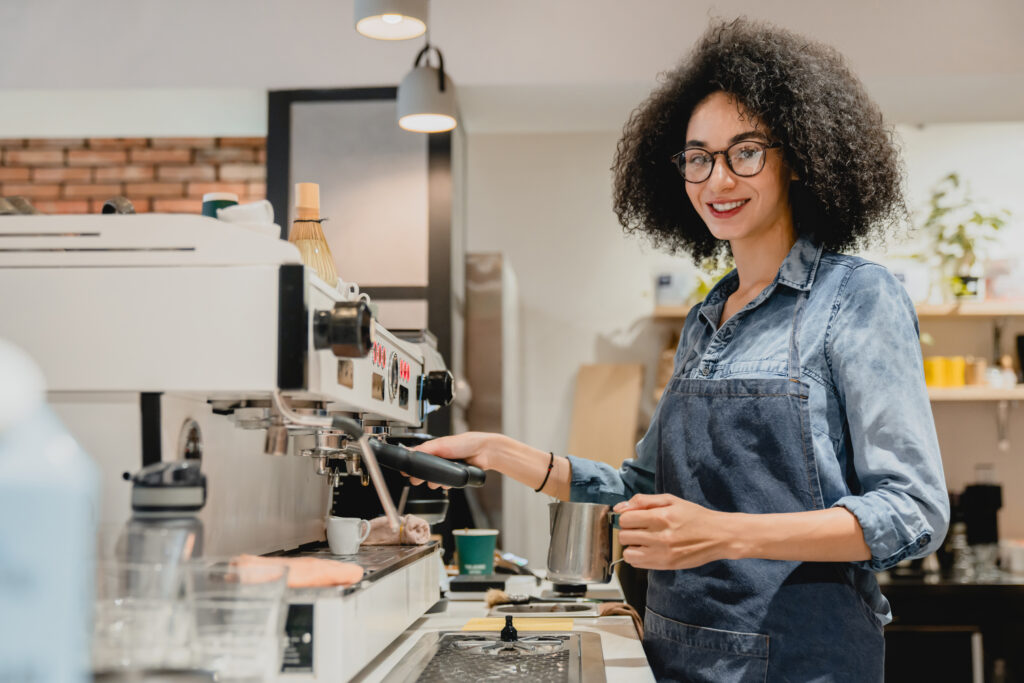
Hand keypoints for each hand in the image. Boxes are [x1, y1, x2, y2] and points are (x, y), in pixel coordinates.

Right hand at [404, 432, 495, 488]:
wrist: (484, 453)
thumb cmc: (465, 443)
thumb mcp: (442, 444)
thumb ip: (425, 448)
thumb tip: (409, 450)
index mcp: (434, 450)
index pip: (417, 459)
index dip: (412, 467)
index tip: (407, 472)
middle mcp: (439, 460)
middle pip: (423, 473)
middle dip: (421, 477)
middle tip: (419, 478)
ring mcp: (446, 470)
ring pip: (433, 481)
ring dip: (434, 482)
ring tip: (438, 479)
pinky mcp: (454, 478)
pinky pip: (445, 485)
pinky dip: (446, 485)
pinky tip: (448, 482)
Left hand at [614, 494, 735, 569]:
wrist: (718, 535)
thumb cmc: (695, 516)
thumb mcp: (670, 500)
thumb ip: (643, 501)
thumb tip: (620, 507)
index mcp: (660, 517)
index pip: (625, 519)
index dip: (628, 517)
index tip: (635, 518)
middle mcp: (660, 537)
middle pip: (624, 536)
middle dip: (629, 531)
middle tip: (641, 529)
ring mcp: (662, 554)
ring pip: (627, 553)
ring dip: (632, 546)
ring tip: (644, 541)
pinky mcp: (665, 565)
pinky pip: (637, 565)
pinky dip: (639, 557)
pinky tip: (650, 550)